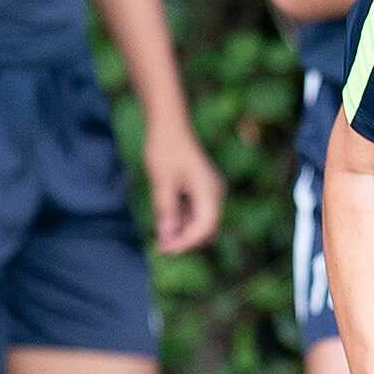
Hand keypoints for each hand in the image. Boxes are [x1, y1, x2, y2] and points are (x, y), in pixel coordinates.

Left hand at [147, 116, 224, 253]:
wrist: (169, 124)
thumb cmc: (165, 148)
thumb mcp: (162, 181)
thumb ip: (166, 210)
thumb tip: (167, 236)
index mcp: (209, 190)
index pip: (205, 227)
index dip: (186, 243)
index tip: (164, 249)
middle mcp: (214, 193)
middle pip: (206, 229)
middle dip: (184, 240)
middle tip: (159, 245)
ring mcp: (209, 192)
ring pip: (199, 223)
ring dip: (181, 230)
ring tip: (159, 227)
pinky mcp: (201, 191)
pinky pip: (194, 212)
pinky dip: (180, 219)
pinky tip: (164, 216)